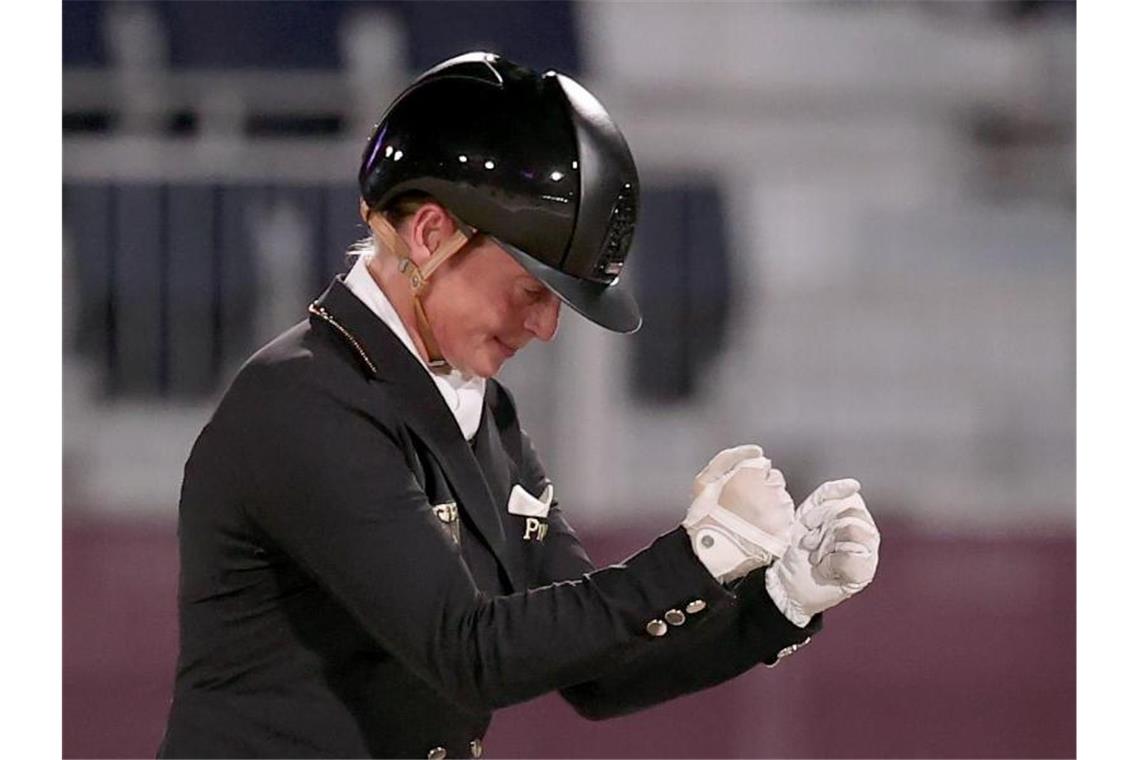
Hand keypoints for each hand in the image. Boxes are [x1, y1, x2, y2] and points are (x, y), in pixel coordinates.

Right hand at [683, 445, 795, 582]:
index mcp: (750, 478)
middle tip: (744, 505)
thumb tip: (757, 451)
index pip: (764, 466)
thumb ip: (729, 458)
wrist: (712, 555)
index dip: (750, 477)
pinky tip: (758, 531)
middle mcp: (769, 493)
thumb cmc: (705, 518)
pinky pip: (786, 522)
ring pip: (782, 502)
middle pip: (775, 483)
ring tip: (751, 520)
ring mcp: (780, 515)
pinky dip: (776, 525)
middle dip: (763, 490)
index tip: (740, 489)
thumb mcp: (704, 481)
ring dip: (771, 507)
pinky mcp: (785, 533)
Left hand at [765, 479, 880, 626]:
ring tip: (818, 558)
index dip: (820, 515)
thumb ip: (828, 494)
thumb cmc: (798, 550)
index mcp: (854, 515)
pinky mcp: (865, 572)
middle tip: (812, 546)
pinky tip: (826, 570)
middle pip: (849, 517)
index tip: (807, 527)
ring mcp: (868, 552)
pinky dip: (830, 565)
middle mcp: (866, 531)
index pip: (847, 501)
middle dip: (822, 532)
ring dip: (825, 548)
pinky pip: (852, 558)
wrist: (787, 584)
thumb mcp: (807, 514)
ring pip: (853, 534)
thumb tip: (855, 485)